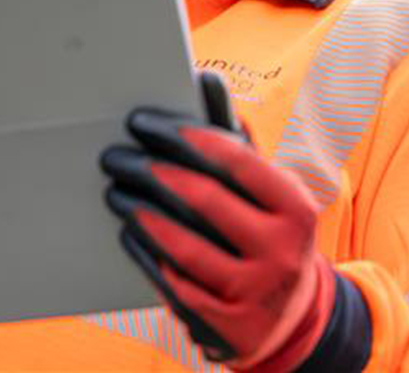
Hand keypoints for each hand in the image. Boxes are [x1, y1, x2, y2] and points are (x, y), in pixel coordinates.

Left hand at [99, 73, 339, 370]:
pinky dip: (143, 252)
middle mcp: (282, 252)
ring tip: (112, 189)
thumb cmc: (267, 233)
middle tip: (113, 155)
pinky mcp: (229, 327)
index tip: (141, 122)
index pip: (235, 162)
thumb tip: (206, 80)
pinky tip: (126, 231)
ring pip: (181, 244)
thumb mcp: (267, 193)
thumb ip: (236, 141)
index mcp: (296, 209)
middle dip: (148, 171)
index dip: (182, 136)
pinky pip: (172, 281)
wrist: (292, 319)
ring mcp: (256, 293)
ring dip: (137, 211)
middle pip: (201, 200)